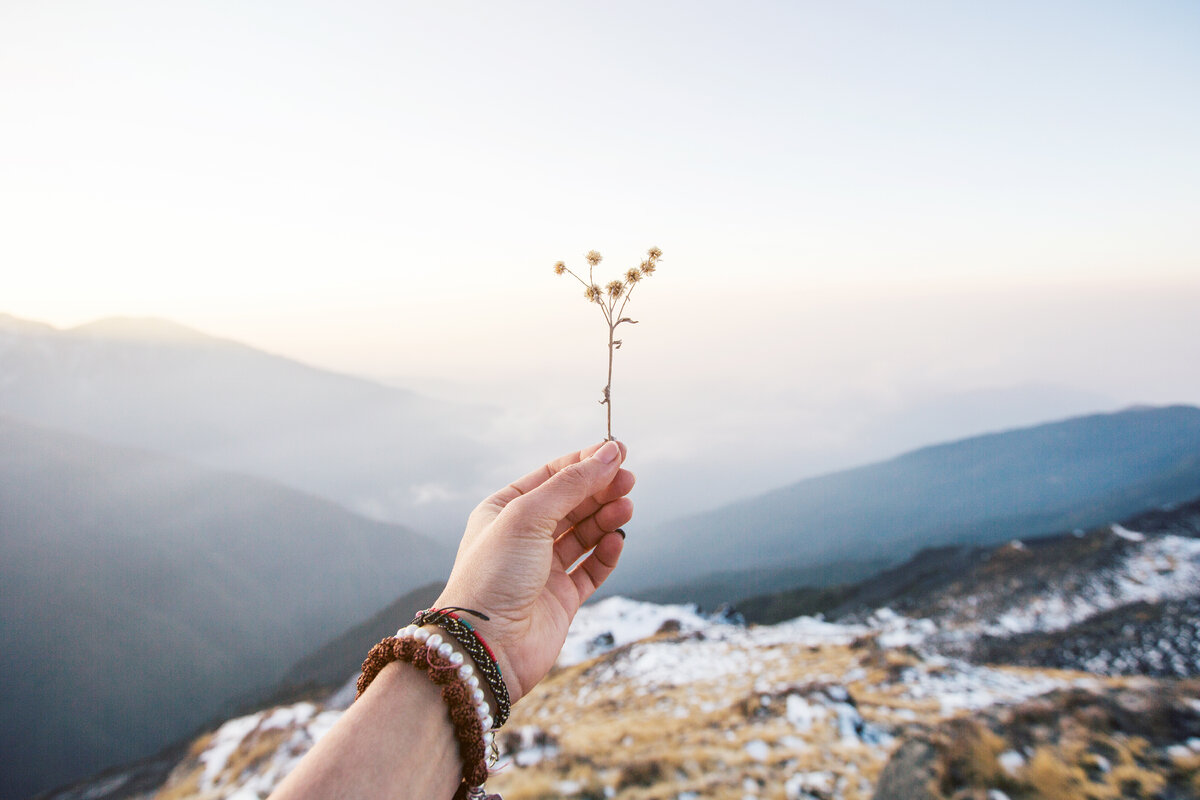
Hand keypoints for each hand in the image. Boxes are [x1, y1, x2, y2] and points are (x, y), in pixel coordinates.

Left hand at [435, 440, 634, 702]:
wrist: (485, 647)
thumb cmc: (493, 576)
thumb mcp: (529, 515)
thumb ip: (571, 484)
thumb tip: (607, 454)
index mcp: (504, 511)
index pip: (551, 476)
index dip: (585, 462)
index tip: (618, 452)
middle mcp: (523, 538)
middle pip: (572, 503)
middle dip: (600, 489)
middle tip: (629, 479)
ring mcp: (543, 569)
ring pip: (584, 534)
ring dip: (606, 517)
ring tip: (626, 507)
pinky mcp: (562, 599)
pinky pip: (591, 568)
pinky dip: (606, 552)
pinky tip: (617, 539)